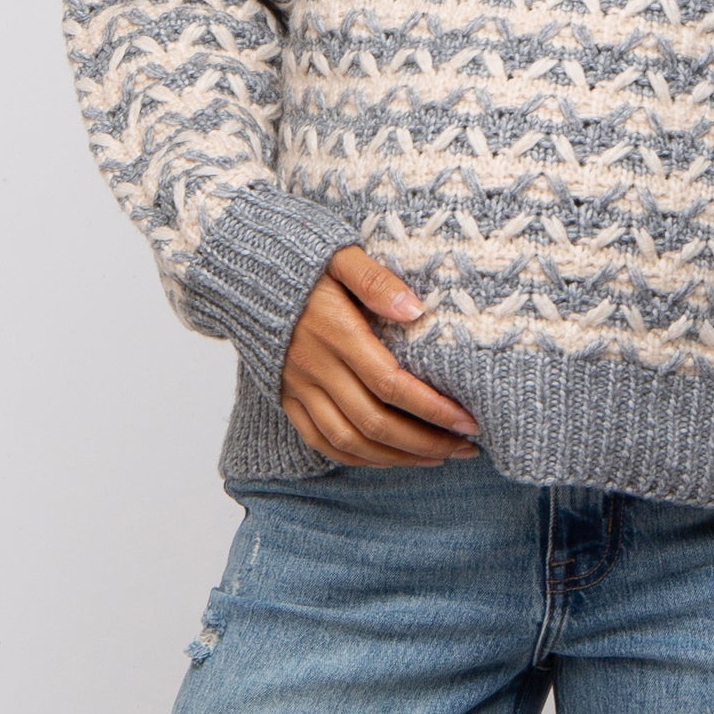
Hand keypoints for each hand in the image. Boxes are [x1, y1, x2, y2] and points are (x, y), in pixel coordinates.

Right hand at [280, 245, 482, 466]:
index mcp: (336, 332)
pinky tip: (390, 458)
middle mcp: (316, 366)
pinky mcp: (287, 397)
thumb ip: (377, 281)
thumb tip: (417, 310)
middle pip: (374, 422)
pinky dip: (357, 458)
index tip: (468, 419)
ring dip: (397, 457)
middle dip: (426, 441)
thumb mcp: (341, 255)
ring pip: (349, 440)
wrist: (246, 271)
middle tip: (466, 445)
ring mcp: (299, 387)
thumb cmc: (303, 260)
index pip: (391, 384)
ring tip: (439, 456)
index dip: (432, 408)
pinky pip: (321, 441)